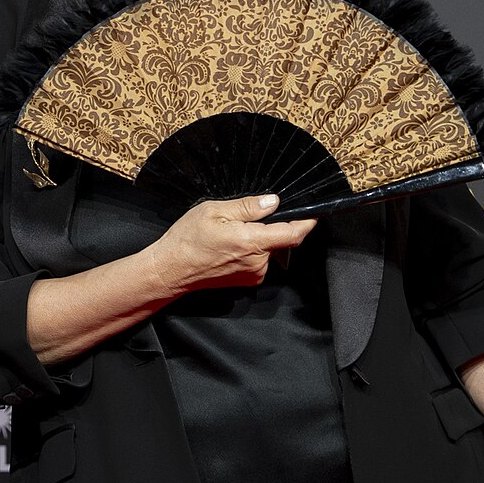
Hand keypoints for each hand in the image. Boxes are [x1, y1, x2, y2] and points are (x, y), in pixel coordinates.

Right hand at [148, 194, 316, 296]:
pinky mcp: (247, 281)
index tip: (313, 212)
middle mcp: (258, 262)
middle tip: (243, 219)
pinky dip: (251, 252)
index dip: (307, 221)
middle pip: (280, 240)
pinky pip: (259, 261)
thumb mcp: (213, 211)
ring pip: (268, 250)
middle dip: (270, 227)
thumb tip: (273, 201)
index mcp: (252, 242)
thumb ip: (247, 207)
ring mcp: (253, 274)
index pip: (293, 233)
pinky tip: (228, 248)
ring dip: (259, 240)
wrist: (170, 270)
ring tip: (230, 234)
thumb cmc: (186, 240)